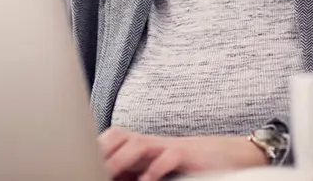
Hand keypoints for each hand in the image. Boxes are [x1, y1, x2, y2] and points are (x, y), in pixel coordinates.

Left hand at [98, 127, 268, 180]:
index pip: (111, 139)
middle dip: (102, 152)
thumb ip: (135, 171)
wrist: (230, 153)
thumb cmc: (190, 163)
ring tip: (107, 173)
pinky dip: (154, 169)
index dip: (95, 147)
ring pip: (137, 145)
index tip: (81, 160)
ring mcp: (169, 146)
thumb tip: (110, 175)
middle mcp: (152, 143)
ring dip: (121, 159)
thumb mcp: (157, 167)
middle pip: (118, 137)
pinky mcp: (187, 154)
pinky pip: (168, 156)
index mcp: (142, 145)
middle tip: (89, 166)